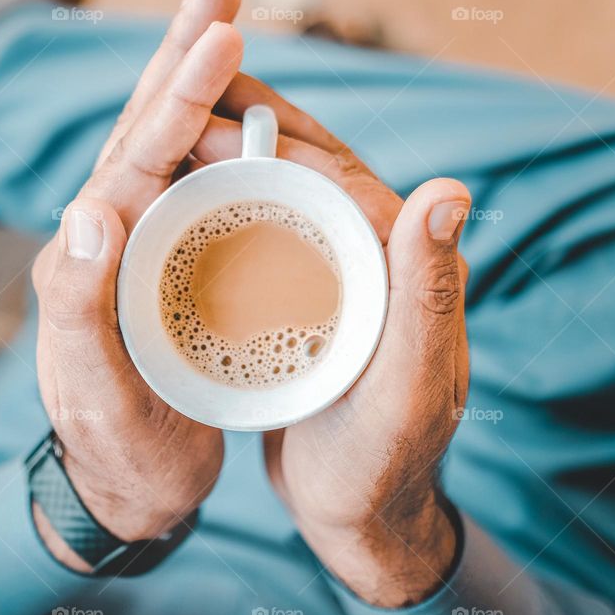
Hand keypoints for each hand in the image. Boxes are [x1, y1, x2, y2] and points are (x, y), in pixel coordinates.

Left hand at [30, 0, 243, 568]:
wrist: (126, 486)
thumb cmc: (114, 447)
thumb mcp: (96, 392)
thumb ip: (78, 307)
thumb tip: (88, 207)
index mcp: (89, 256)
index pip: (136, 159)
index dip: (179, 95)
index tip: (224, 34)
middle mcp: (108, 236)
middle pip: (146, 128)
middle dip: (182, 55)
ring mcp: (139, 245)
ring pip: (170, 146)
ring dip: (196, 81)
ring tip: (227, 25)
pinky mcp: (167, 262)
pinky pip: (193, 183)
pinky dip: (217, 135)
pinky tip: (242, 111)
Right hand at [192, 75, 470, 606]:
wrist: (360, 510)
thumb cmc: (384, 461)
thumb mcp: (408, 388)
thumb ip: (430, 294)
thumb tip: (449, 192)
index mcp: (403, 260)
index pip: (335, 172)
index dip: (266, 137)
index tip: (197, 120)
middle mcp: (375, 251)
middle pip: (306, 163)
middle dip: (241, 123)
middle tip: (169, 103)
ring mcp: (337, 268)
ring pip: (280, 186)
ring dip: (228, 152)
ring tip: (165, 137)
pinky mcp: (307, 290)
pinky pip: (263, 225)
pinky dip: (223, 198)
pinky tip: (179, 196)